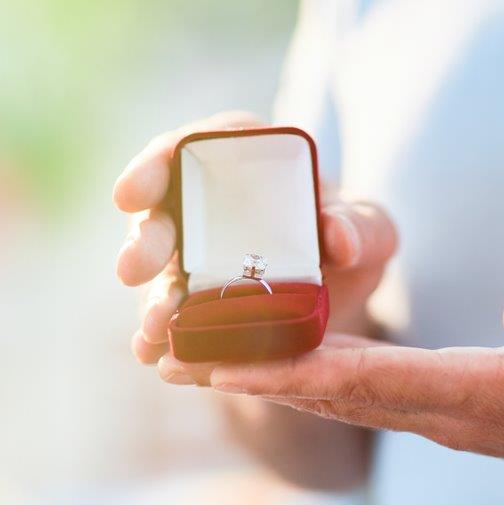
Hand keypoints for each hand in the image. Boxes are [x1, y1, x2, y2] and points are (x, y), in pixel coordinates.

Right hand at [114, 113, 397, 377]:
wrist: (342, 299)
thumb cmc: (351, 242)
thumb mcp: (373, 229)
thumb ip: (363, 225)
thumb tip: (339, 238)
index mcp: (241, 162)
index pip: (189, 148)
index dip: (153, 166)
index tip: (130, 193)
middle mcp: (205, 207)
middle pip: (162, 213)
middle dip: (143, 241)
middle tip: (132, 269)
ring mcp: (191, 260)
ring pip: (159, 275)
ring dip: (152, 301)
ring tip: (154, 330)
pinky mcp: (190, 307)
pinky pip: (171, 321)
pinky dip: (161, 340)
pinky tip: (155, 356)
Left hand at [201, 279, 503, 504]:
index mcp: (474, 396)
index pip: (359, 381)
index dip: (284, 368)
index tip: (213, 359)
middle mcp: (441, 413)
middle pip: (323, 394)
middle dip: (243, 375)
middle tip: (165, 356)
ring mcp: (440, 415)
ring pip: (333, 396)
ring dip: (262, 377)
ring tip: (194, 360)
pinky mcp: (446, 407)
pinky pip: (358, 392)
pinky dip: (306, 376)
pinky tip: (279, 361)